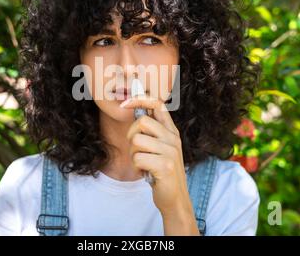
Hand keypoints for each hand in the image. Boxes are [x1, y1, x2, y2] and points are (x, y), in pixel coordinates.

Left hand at [120, 95, 198, 234]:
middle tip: (137, 151)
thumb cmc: (162, 172)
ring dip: (133, 154)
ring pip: (137, 141)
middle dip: (131, 136)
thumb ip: (152, 131)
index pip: (158, 104)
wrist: (175, 199)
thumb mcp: (161, 148)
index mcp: (172, 131)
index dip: (140, 99)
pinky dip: (137, 166)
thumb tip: (135, 108)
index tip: (124, 104)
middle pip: (142, 122)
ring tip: (143, 163)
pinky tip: (146, 172)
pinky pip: (138, 158)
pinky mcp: (165, 165)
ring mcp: (171, 151)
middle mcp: (173, 138)